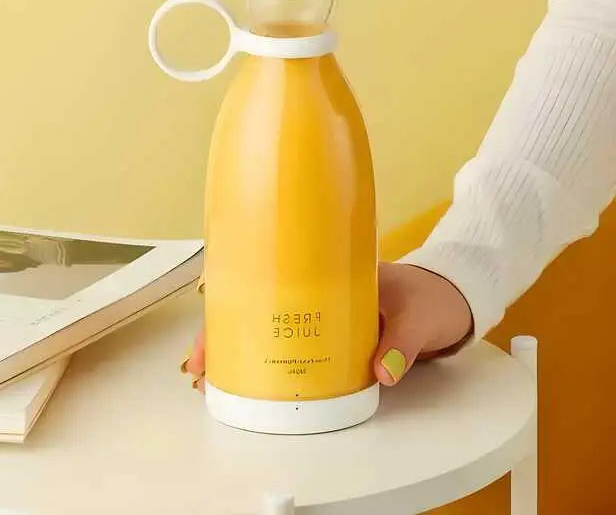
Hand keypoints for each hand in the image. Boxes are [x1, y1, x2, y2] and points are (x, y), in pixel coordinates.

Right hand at [183, 262, 472, 391]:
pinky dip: (271, 360)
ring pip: (270, 324)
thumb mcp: (420, 316)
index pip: (273, 274)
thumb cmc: (432, 298)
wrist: (451, 300)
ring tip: (212, 377)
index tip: (210, 316)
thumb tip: (380, 373)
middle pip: (259, 303)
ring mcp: (323, 312)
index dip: (235, 295)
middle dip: (224, 329)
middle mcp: (319, 288)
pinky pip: (294, 344)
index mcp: (332, 270)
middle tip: (200, 362)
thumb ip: (403, 342)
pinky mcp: (332, 334)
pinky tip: (253, 381)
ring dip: (240, 347)